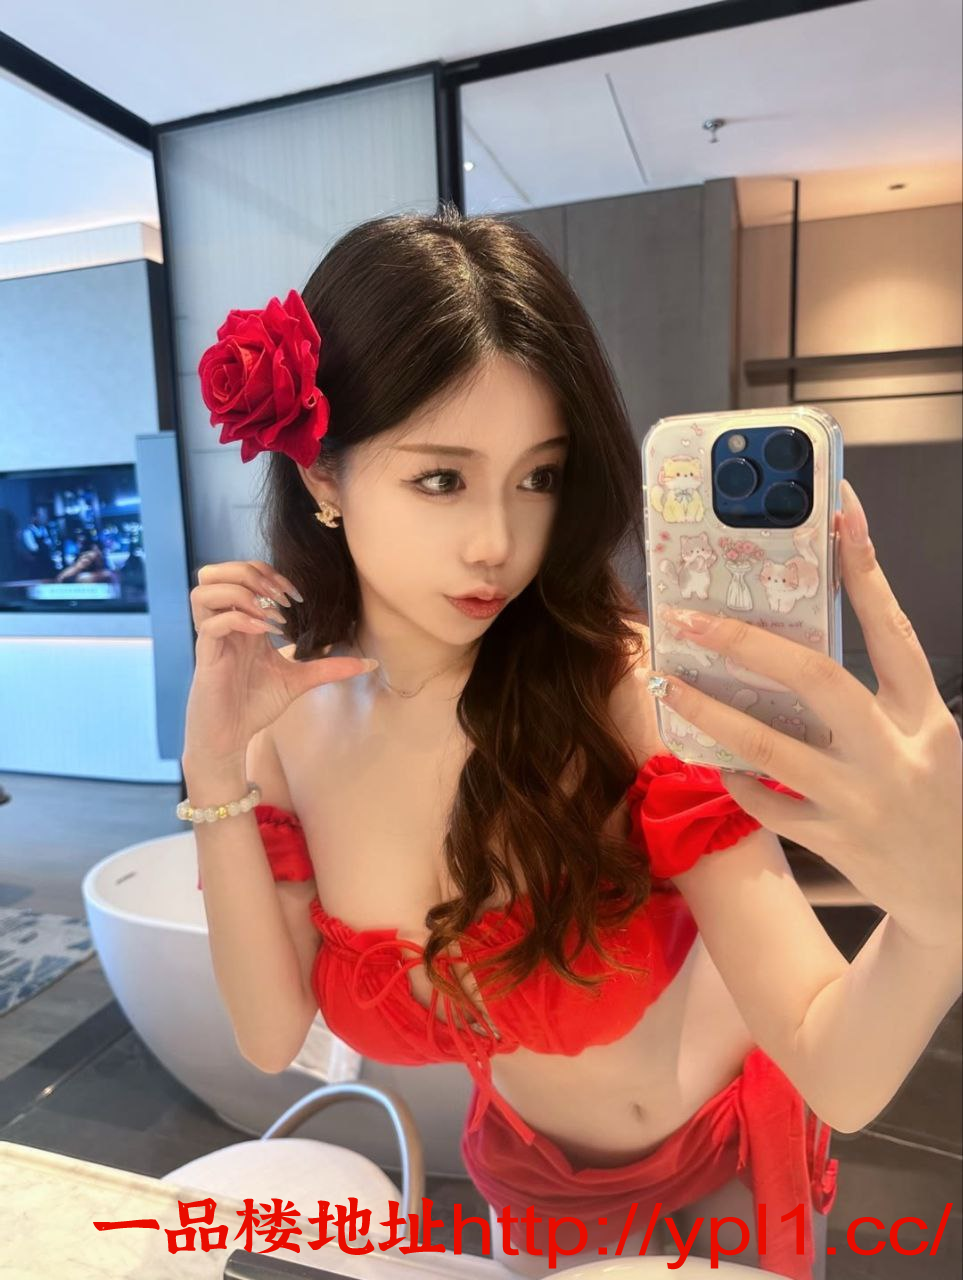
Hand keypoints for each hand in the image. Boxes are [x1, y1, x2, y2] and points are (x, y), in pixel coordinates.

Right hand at [183, 558, 374, 765]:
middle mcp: (224, 624)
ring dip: (240, 593)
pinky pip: (213, 625)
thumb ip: (328, 667)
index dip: (270, 574)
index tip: (296, 598)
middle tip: (280, 598)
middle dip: (251, 573)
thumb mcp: (299, 680)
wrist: (233, 737)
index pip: (244, 574)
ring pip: (203, 590)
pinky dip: (239, 620)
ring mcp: (213, 639)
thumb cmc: (256, 705)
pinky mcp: (206, 657)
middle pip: (216, 572)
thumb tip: (369, 663)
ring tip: (269, 615)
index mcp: (243, 621)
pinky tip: (263, 634)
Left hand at [646, 479, 962, 949]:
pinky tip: (716, 759)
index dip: (866, 571)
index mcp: (924, 715)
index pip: (893, 629)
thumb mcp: (924, 737)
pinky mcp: (835, 840)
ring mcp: (862, 799)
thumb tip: (800, 646)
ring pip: (772, 746)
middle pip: (819, 680)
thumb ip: (879, 696)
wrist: (961, 896)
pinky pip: (769, 801)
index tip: (839, 515)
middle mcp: (896, 751)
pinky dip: (738, 777)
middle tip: (697, 621)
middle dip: (751, 645)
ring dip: (713, 713)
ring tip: (672, 686)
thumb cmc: (936, 799)